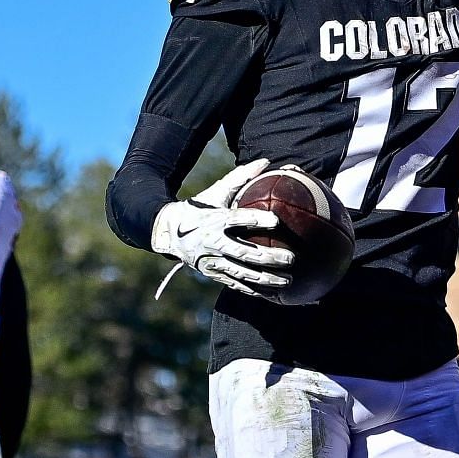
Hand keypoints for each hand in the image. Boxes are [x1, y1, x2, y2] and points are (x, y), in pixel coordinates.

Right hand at [150, 159, 294, 296]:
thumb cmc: (199, 209)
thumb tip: (266, 162)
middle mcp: (213, 243)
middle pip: (243, 253)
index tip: (277, 221)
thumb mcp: (216, 193)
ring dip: (266, 279)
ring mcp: (212, 262)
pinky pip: (236, 285)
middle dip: (268, 257)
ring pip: (241, 274)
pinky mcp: (213, 274)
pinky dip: (255, 291)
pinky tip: (274, 296)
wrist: (168, 233)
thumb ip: (240, 178)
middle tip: (291, 257)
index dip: (256, 220)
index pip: (237, 219)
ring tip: (288, 281)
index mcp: (214, 220)